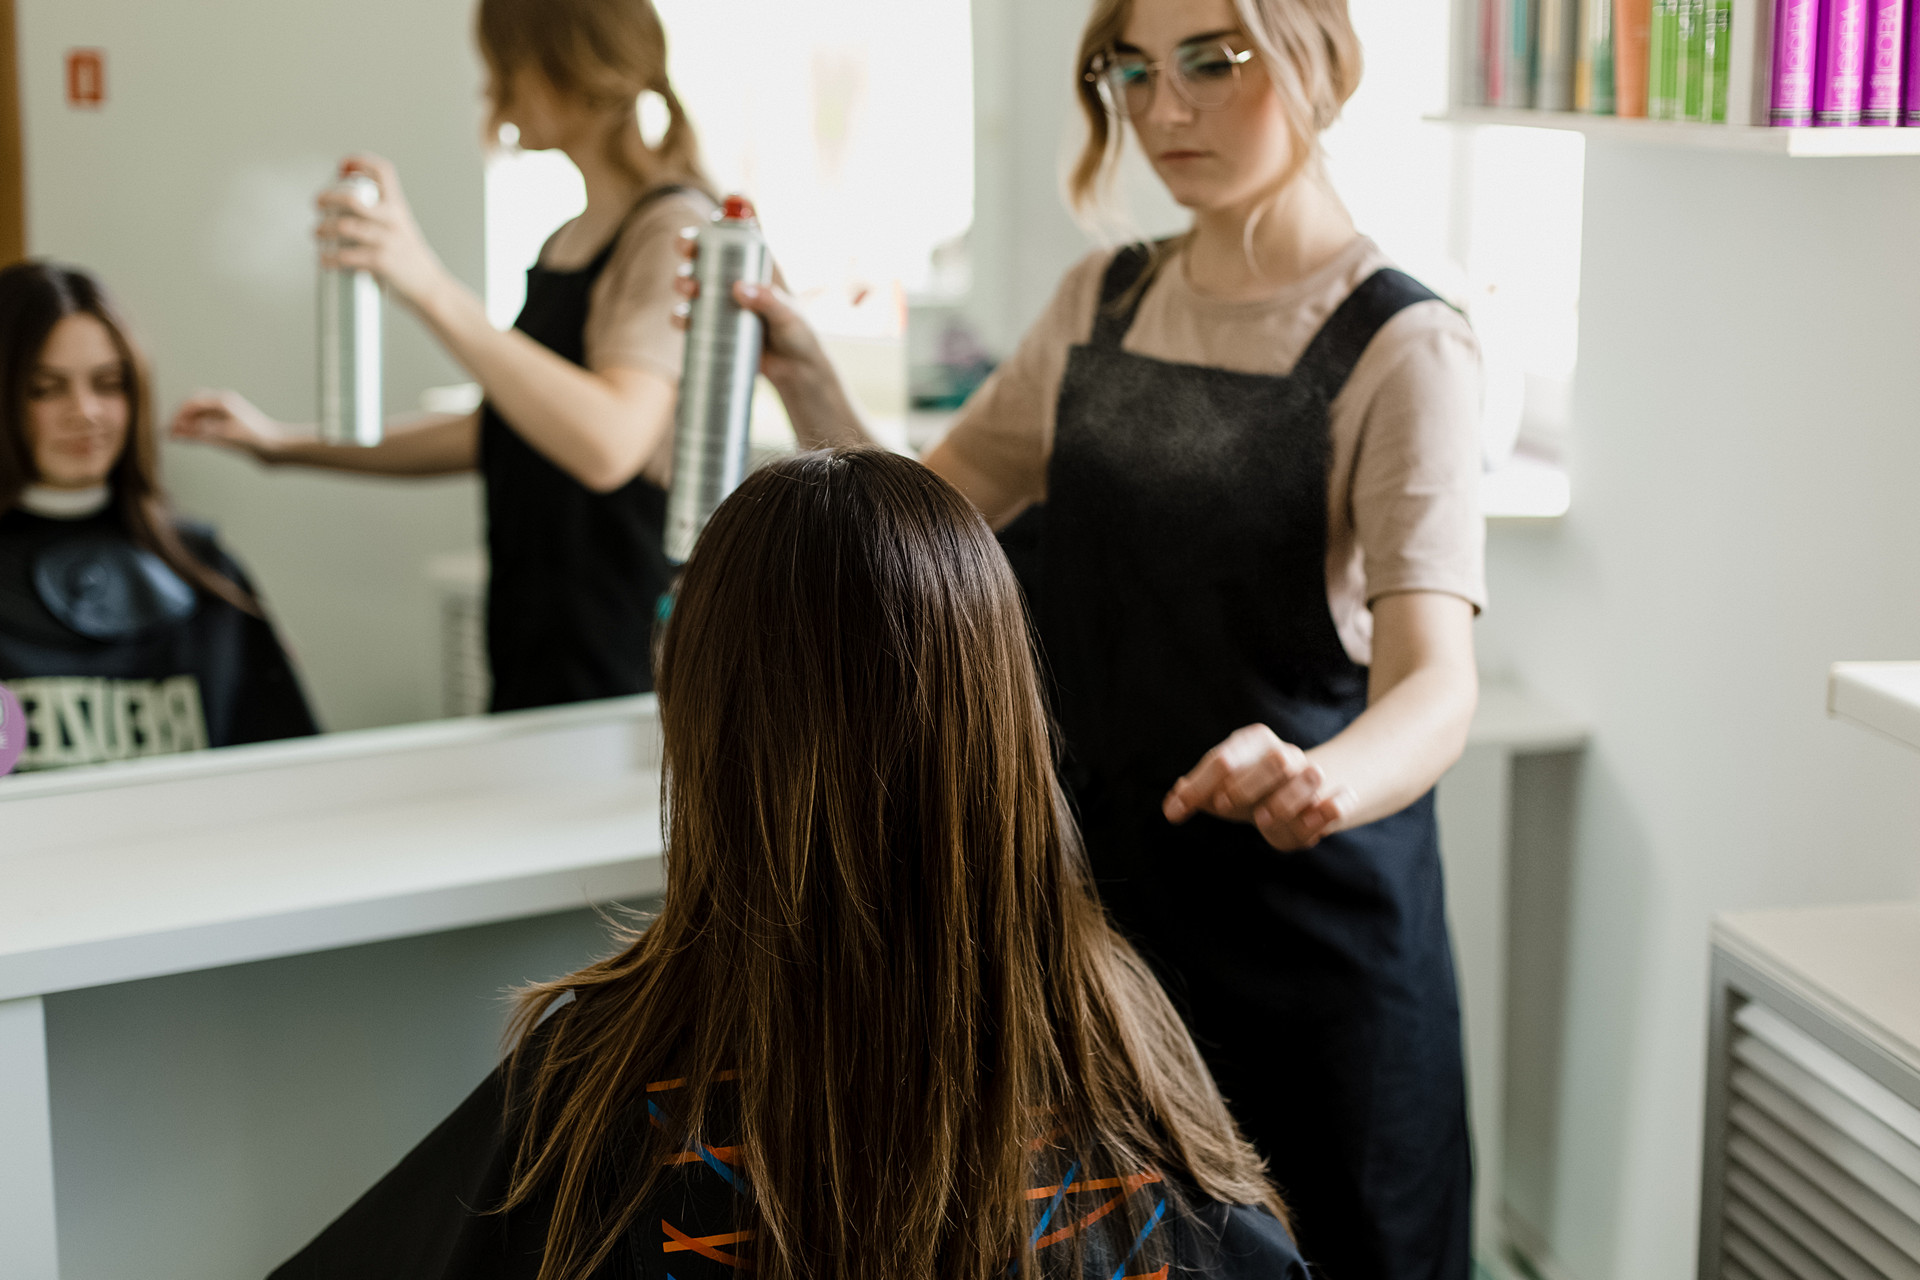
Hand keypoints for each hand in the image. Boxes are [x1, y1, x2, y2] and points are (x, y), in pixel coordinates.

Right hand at [169, 390, 294, 461]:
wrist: (276, 446)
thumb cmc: (254, 440)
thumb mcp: (225, 437)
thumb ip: (201, 434)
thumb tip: (178, 432)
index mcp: (222, 401)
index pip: (192, 404)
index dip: (179, 416)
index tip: (170, 430)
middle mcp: (223, 403)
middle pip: (193, 406)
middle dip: (180, 418)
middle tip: (169, 433)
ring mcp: (225, 412)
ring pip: (199, 415)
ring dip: (187, 424)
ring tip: (175, 437)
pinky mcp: (228, 423)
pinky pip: (206, 423)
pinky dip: (195, 430)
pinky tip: (188, 439)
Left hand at [317, 154, 451, 310]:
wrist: (430, 289)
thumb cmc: (411, 262)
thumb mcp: (402, 230)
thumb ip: (380, 219)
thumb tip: (344, 214)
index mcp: (399, 208)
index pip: (383, 172)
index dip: (360, 161)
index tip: (342, 167)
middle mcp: (394, 220)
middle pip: (353, 198)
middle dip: (328, 198)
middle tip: (317, 203)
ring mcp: (388, 241)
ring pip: (345, 227)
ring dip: (323, 229)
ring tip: (317, 234)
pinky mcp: (382, 262)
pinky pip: (347, 256)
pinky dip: (329, 258)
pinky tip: (324, 260)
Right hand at [671, 227, 829, 389]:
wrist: (795, 372)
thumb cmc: (799, 336)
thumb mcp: (789, 316)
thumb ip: (769, 301)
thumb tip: (738, 289)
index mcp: (757, 267)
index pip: (744, 233)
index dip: (734, 211)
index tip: (725, 201)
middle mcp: (735, 280)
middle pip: (706, 253)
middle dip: (689, 245)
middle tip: (687, 250)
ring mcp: (722, 304)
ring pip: (692, 282)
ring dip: (682, 280)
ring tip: (690, 290)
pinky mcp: (713, 328)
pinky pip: (689, 318)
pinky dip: (681, 317)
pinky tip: (683, 320)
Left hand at [1162, 724, 1356, 851]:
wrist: (1303, 791)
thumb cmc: (1252, 791)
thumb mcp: (1223, 789)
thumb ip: (1198, 795)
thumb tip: (1172, 804)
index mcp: (1252, 744)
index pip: (1224, 759)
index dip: (1200, 785)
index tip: (1176, 811)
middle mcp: (1284, 755)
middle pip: (1273, 760)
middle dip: (1247, 784)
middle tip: (1223, 805)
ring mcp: (1311, 775)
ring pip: (1307, 776)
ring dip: (1284, 800)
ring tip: (1262, 820)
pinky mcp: (1334, 799)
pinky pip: (1338, 803)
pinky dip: (1328, 811)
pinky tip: (1310, 829)